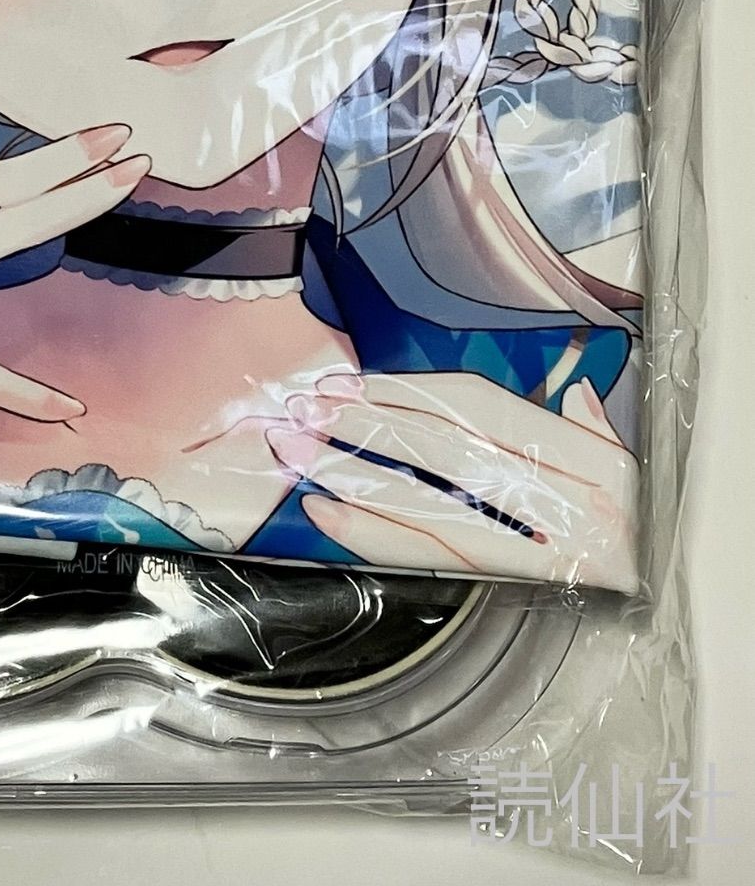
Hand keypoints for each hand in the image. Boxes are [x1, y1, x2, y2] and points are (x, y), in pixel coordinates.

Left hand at [266, 371, 638, 593]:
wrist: (683, 596)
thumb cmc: (651, 533)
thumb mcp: (633, 471)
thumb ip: (593, 429)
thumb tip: (574, 395)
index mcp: (583, 452)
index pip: (475, 406)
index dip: (405, 390)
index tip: (347, 383)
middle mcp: (565, 494)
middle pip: (442, 447)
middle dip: (363, 425)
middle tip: (300, 410)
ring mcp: (545, 544)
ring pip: (429, 499)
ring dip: (352, 474)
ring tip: (297, 455)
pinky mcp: (526, 586)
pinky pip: (435, 555)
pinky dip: (372, 535)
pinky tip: (326, 515)